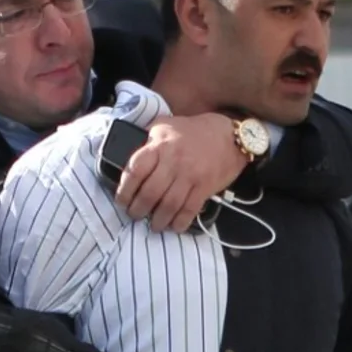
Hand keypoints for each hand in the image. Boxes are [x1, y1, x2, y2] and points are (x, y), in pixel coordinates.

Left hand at [118, 113, 243, 232]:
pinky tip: (173, 226)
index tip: (121, 200)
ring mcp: (190, 175)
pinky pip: (189, 210)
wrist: (231, 136)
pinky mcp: (205, 187)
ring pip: (168, 205)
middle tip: (134, 215)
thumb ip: (146, 139)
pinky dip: (179, 222)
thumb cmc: (193, 131)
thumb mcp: (164, 125)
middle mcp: (174, 161)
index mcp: (160, 145)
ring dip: (157, 220)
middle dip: (138, 210)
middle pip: (150, 193)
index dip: (125, 189)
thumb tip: (126, 155)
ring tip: (153, 225)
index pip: (136, 170)